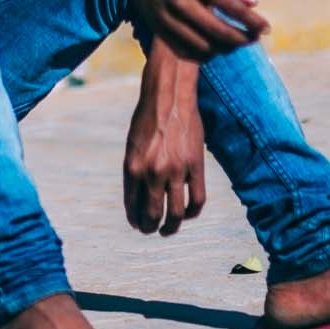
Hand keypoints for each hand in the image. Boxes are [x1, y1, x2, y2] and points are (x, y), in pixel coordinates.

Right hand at [119, 0, 266, 59]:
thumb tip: (253, 4)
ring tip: (236, 42)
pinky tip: (214, 45)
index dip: (252, 21)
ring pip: (204, 46)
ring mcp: (167, 16)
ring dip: (225, 48)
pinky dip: (204, 52)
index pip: (232, 7)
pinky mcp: (157, 27)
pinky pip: (186, 49)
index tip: (266, 28)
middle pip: (219, 32)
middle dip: (243, 39)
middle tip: (254, 38)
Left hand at [124, 88, 206, 234]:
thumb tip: (140, 197)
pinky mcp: (196, 166)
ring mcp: (175, 170)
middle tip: (151, 231)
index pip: (132, 204)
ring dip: (171, 227)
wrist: (168, 97)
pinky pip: (197, 200)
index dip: (135, 219)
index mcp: (132, 166)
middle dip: (150, 227)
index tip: (137, 225)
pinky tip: (188, 214)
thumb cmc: (147, 119)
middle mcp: (152, 171)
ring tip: (168, 230)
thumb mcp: (132, 145)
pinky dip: (192, 213)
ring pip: (176, 213)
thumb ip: (136, 170)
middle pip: (153, 214)